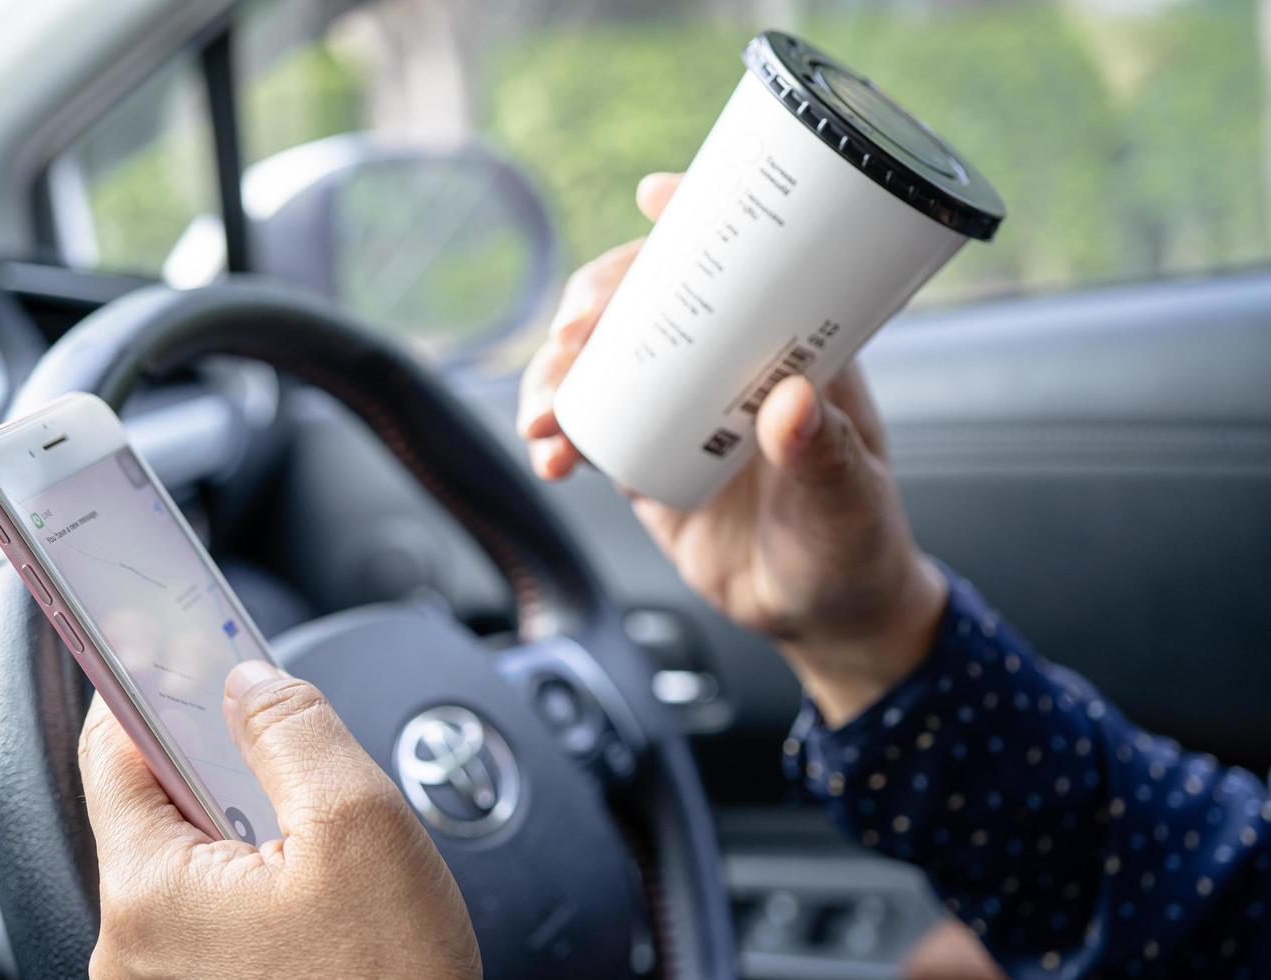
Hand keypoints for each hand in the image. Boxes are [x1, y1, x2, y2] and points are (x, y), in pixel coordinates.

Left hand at [78, 661, 480, 979]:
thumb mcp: (360, 824)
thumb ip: (295, 730)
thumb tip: (251, 682)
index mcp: (152, 894)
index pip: (111, 751)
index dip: (148, 685)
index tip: (171, 644)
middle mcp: (133, 948)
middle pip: (150, 803)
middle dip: (214, 758)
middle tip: (279, 742)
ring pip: (183, 857)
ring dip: (237, 820)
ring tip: (310, 827)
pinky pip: (204, 909)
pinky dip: (244, 872)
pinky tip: (305, 877)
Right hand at [518, 172, 946, 725]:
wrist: (817, 618)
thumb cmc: (854, 543)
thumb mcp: (850, 500)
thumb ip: (822, 454)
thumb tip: (790, 400)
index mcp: (788, 345)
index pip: (743, 259)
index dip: (695, 217)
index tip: (655, 196)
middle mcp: (726, 363)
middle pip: (648, 297)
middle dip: (597, 301)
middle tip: (573, 334)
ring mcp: (678, 408)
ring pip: (604, 359)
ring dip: (558, 373)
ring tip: (543, 415)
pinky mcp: (643, 456)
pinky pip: (589, 428)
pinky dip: (557, 435)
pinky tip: (548, 457)